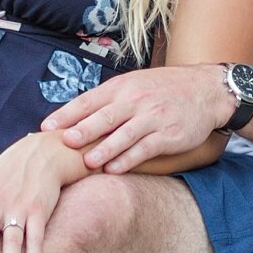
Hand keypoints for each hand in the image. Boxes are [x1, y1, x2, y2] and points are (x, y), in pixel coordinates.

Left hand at [39, 65, 234, 173]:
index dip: (67, 113)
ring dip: (105, 148)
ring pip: (124, 134)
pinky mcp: (169, 134)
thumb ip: (108, 99)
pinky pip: (145, 148)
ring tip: (87, 162)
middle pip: (104, 116)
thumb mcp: (135, 84)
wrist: (206, 90)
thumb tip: (74, 116)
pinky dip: (129, 159)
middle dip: (83, 130)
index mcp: (122, 87)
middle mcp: (136, 100)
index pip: (89, 100)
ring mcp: (153, 117)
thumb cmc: (163, 88)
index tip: (46, 127)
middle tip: (63, 142)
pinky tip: (114, 169)